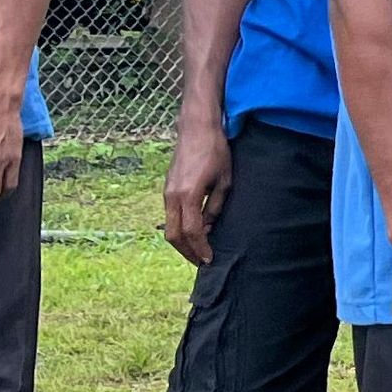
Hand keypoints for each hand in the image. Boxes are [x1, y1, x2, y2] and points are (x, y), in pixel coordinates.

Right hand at [163, 107, 232, 262]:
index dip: (200, 248)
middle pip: (173, 234)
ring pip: (169, 226)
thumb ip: (215, 207)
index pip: (192, 231)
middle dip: (187, 251)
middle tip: (202, 261)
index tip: (209, 260)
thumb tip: (209, 227)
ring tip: (198, 251)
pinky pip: (170, 215)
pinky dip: (180, 228)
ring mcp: (167, 192)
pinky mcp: (167, 188)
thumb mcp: (225, 181)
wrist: (197, 129)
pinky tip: (194, 232)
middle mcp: (172, 196)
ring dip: (182, 242)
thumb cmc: (215, 152)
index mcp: (188, 195)